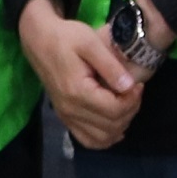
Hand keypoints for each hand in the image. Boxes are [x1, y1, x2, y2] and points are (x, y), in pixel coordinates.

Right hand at [19, 0, 144, 150]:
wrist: (39, 40)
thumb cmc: (65, 37)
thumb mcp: (90, 43)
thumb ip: (111, 66)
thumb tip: (129, 87)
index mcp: (77, 91)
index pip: (114, 110)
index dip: (133, 100)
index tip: (137, 84)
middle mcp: (70, 109)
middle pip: (111, 126)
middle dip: (130, 110)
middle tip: (133, 91)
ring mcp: (66, 116)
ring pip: (102, 138)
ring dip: (120, 125)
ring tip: (125, 104)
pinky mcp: (65, 117)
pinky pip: (88, 140)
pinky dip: (105, 137)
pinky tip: (114, 123)